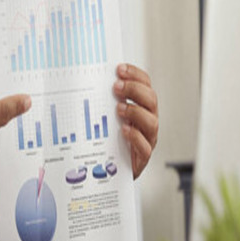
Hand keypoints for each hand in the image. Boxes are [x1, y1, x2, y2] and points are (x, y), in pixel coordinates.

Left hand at [113, 63, 158, 179]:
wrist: (110, 171)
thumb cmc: (108, 140)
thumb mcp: (106, 116)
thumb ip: (103, 100)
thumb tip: (87, 81)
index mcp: (141, 107)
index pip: (145, 85)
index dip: (135, 75)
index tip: (119, 69)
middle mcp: (147, 121)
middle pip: (151, 100)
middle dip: (135, 90)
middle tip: (116, 87)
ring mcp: (147, 139)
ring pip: (151, 122)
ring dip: (135, 111)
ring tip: (119, 109)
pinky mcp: (142, 158)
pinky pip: (145, 147)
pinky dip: (135, 136)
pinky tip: (123, 130)